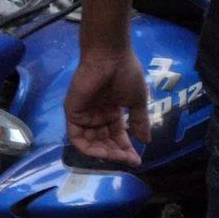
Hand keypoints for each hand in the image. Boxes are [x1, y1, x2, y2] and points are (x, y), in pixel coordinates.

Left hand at [65, 45, 148, 166]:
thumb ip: (139, 122)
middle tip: (129, 160)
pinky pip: (78, 137)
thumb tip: (146, 141)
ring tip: (119, 157)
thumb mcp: (137, 101)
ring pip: (91, 143)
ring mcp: (83, 114)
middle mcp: (96, 115)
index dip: (126, 149)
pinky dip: (89, 148)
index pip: (116, 136)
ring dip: (105, 153)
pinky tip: (104, 152)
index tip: (137, 161)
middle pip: (104, 142)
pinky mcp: (72, 113)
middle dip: (116, 153)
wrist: (110, 56)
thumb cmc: (125, 73)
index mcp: (111, 111)